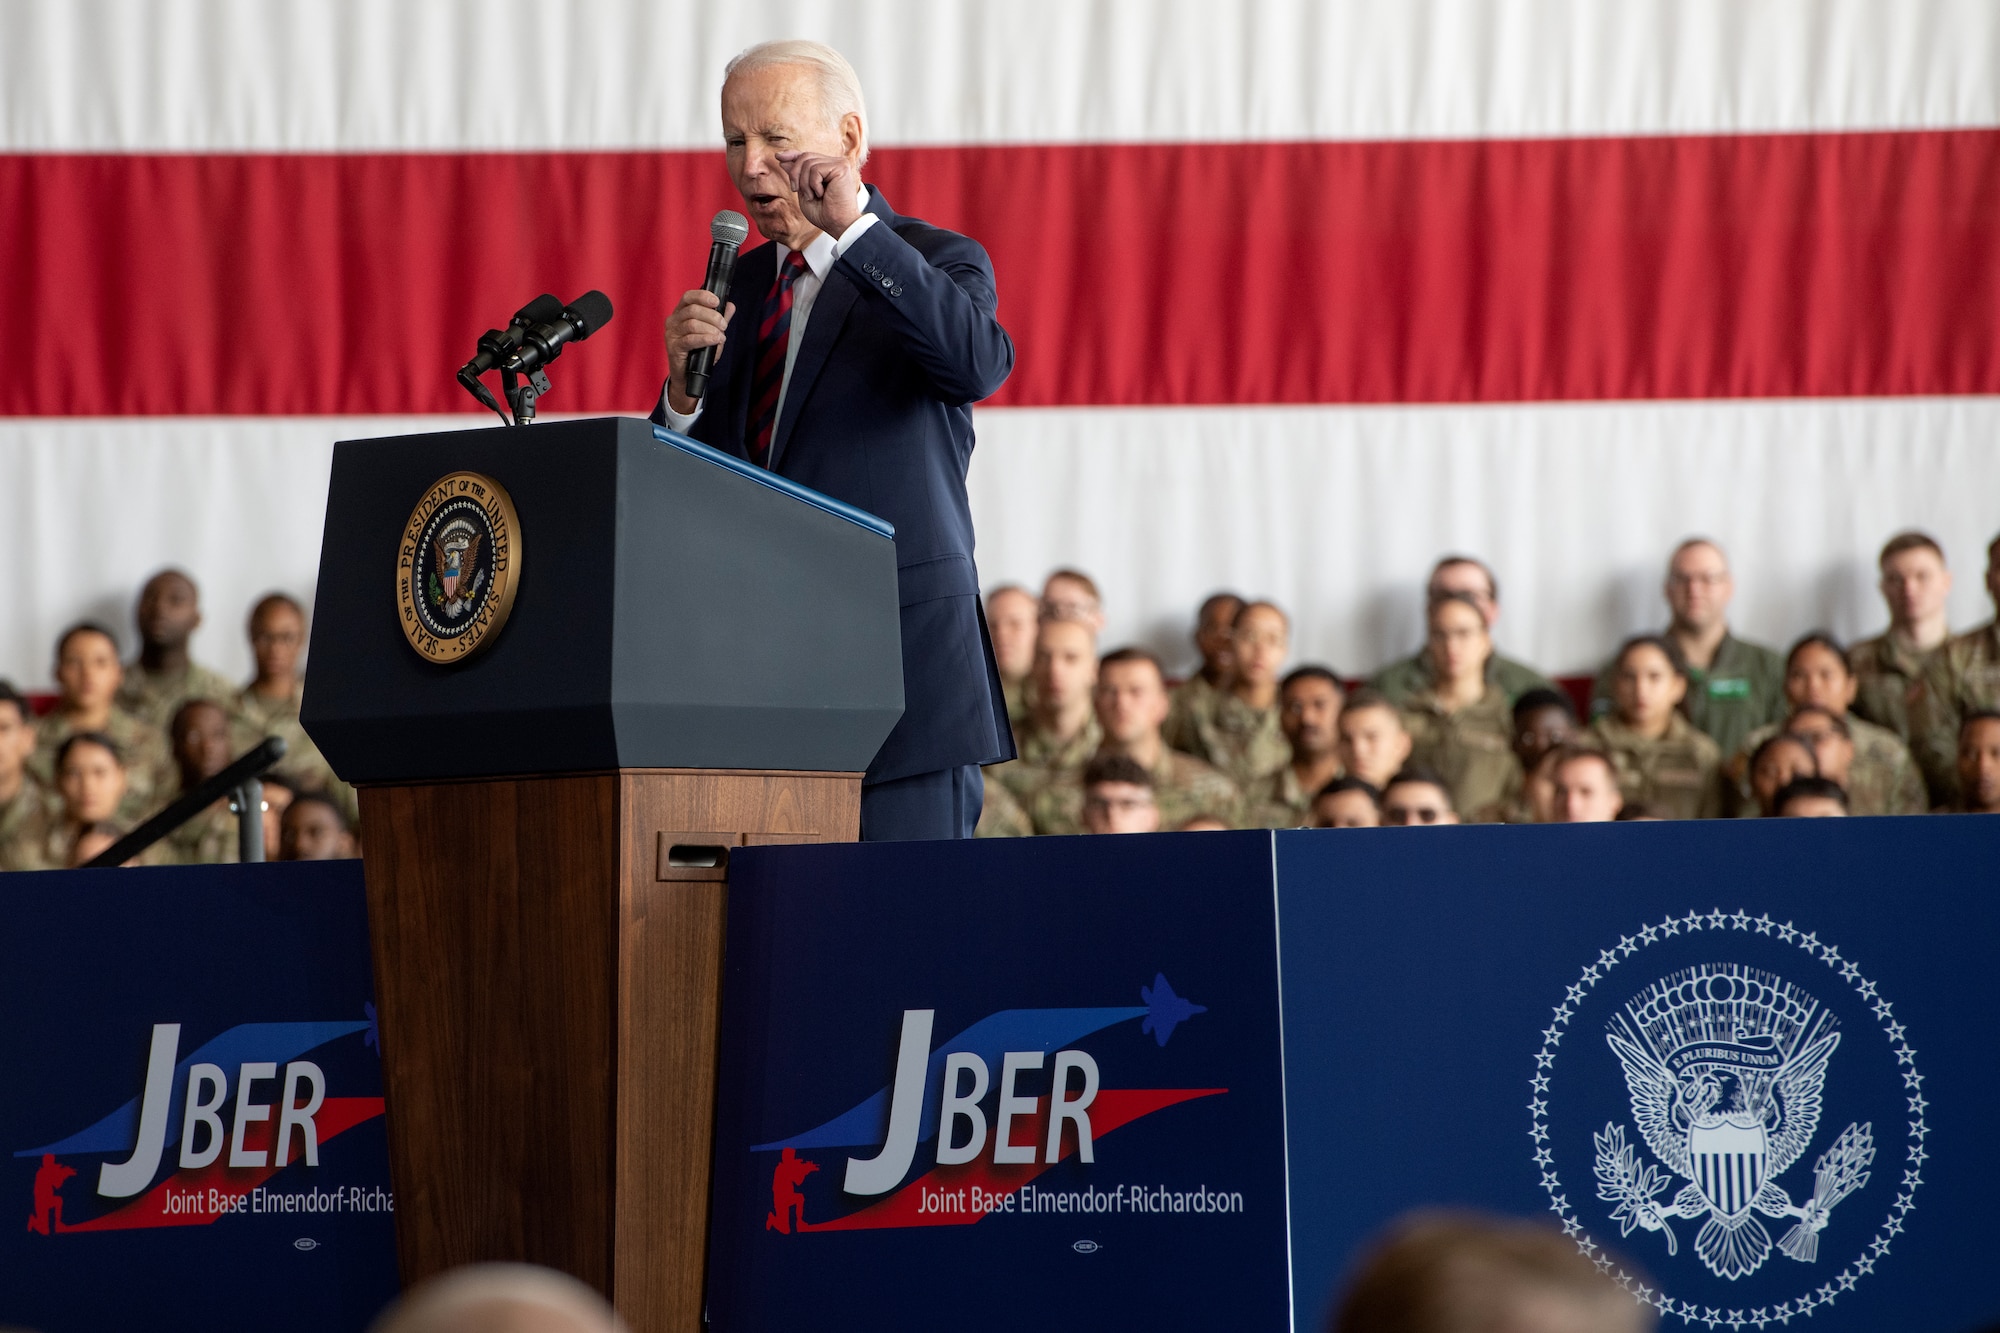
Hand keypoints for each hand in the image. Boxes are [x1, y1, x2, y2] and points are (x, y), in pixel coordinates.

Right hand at [663, 288, 735, 413]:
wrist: (687, 375)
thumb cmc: (697, 351)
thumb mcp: (710, 332)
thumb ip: (719, 319)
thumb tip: (730, 306)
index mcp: (680, 313)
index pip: (688, 297)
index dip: (702, 296)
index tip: (717, 301)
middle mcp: (673, 321)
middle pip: (692, 309)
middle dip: (712, 316)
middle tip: (724, 325)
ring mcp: (672, 334)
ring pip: (692, 323)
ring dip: (710, 328)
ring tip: (720, 336)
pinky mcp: (674, 347)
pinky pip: (690, 339)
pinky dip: (705, 338)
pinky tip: (715, 340)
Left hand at [776, 150, 861, 237]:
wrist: (838, 225)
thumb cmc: (824, 214)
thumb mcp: (804, 192)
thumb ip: (796, 175)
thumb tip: (783, 159)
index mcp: (827, 168)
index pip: (807, 155)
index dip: (792, 155)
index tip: (778, 157)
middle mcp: (835, 163)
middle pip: (805, 157)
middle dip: (795, 174)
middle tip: (796, 190)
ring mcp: (839, 164)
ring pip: (808, 162)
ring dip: (804, 183)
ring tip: (812, 196)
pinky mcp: (841, 167)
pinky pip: (816, 169)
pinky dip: (813, 184)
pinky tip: (821, 194)